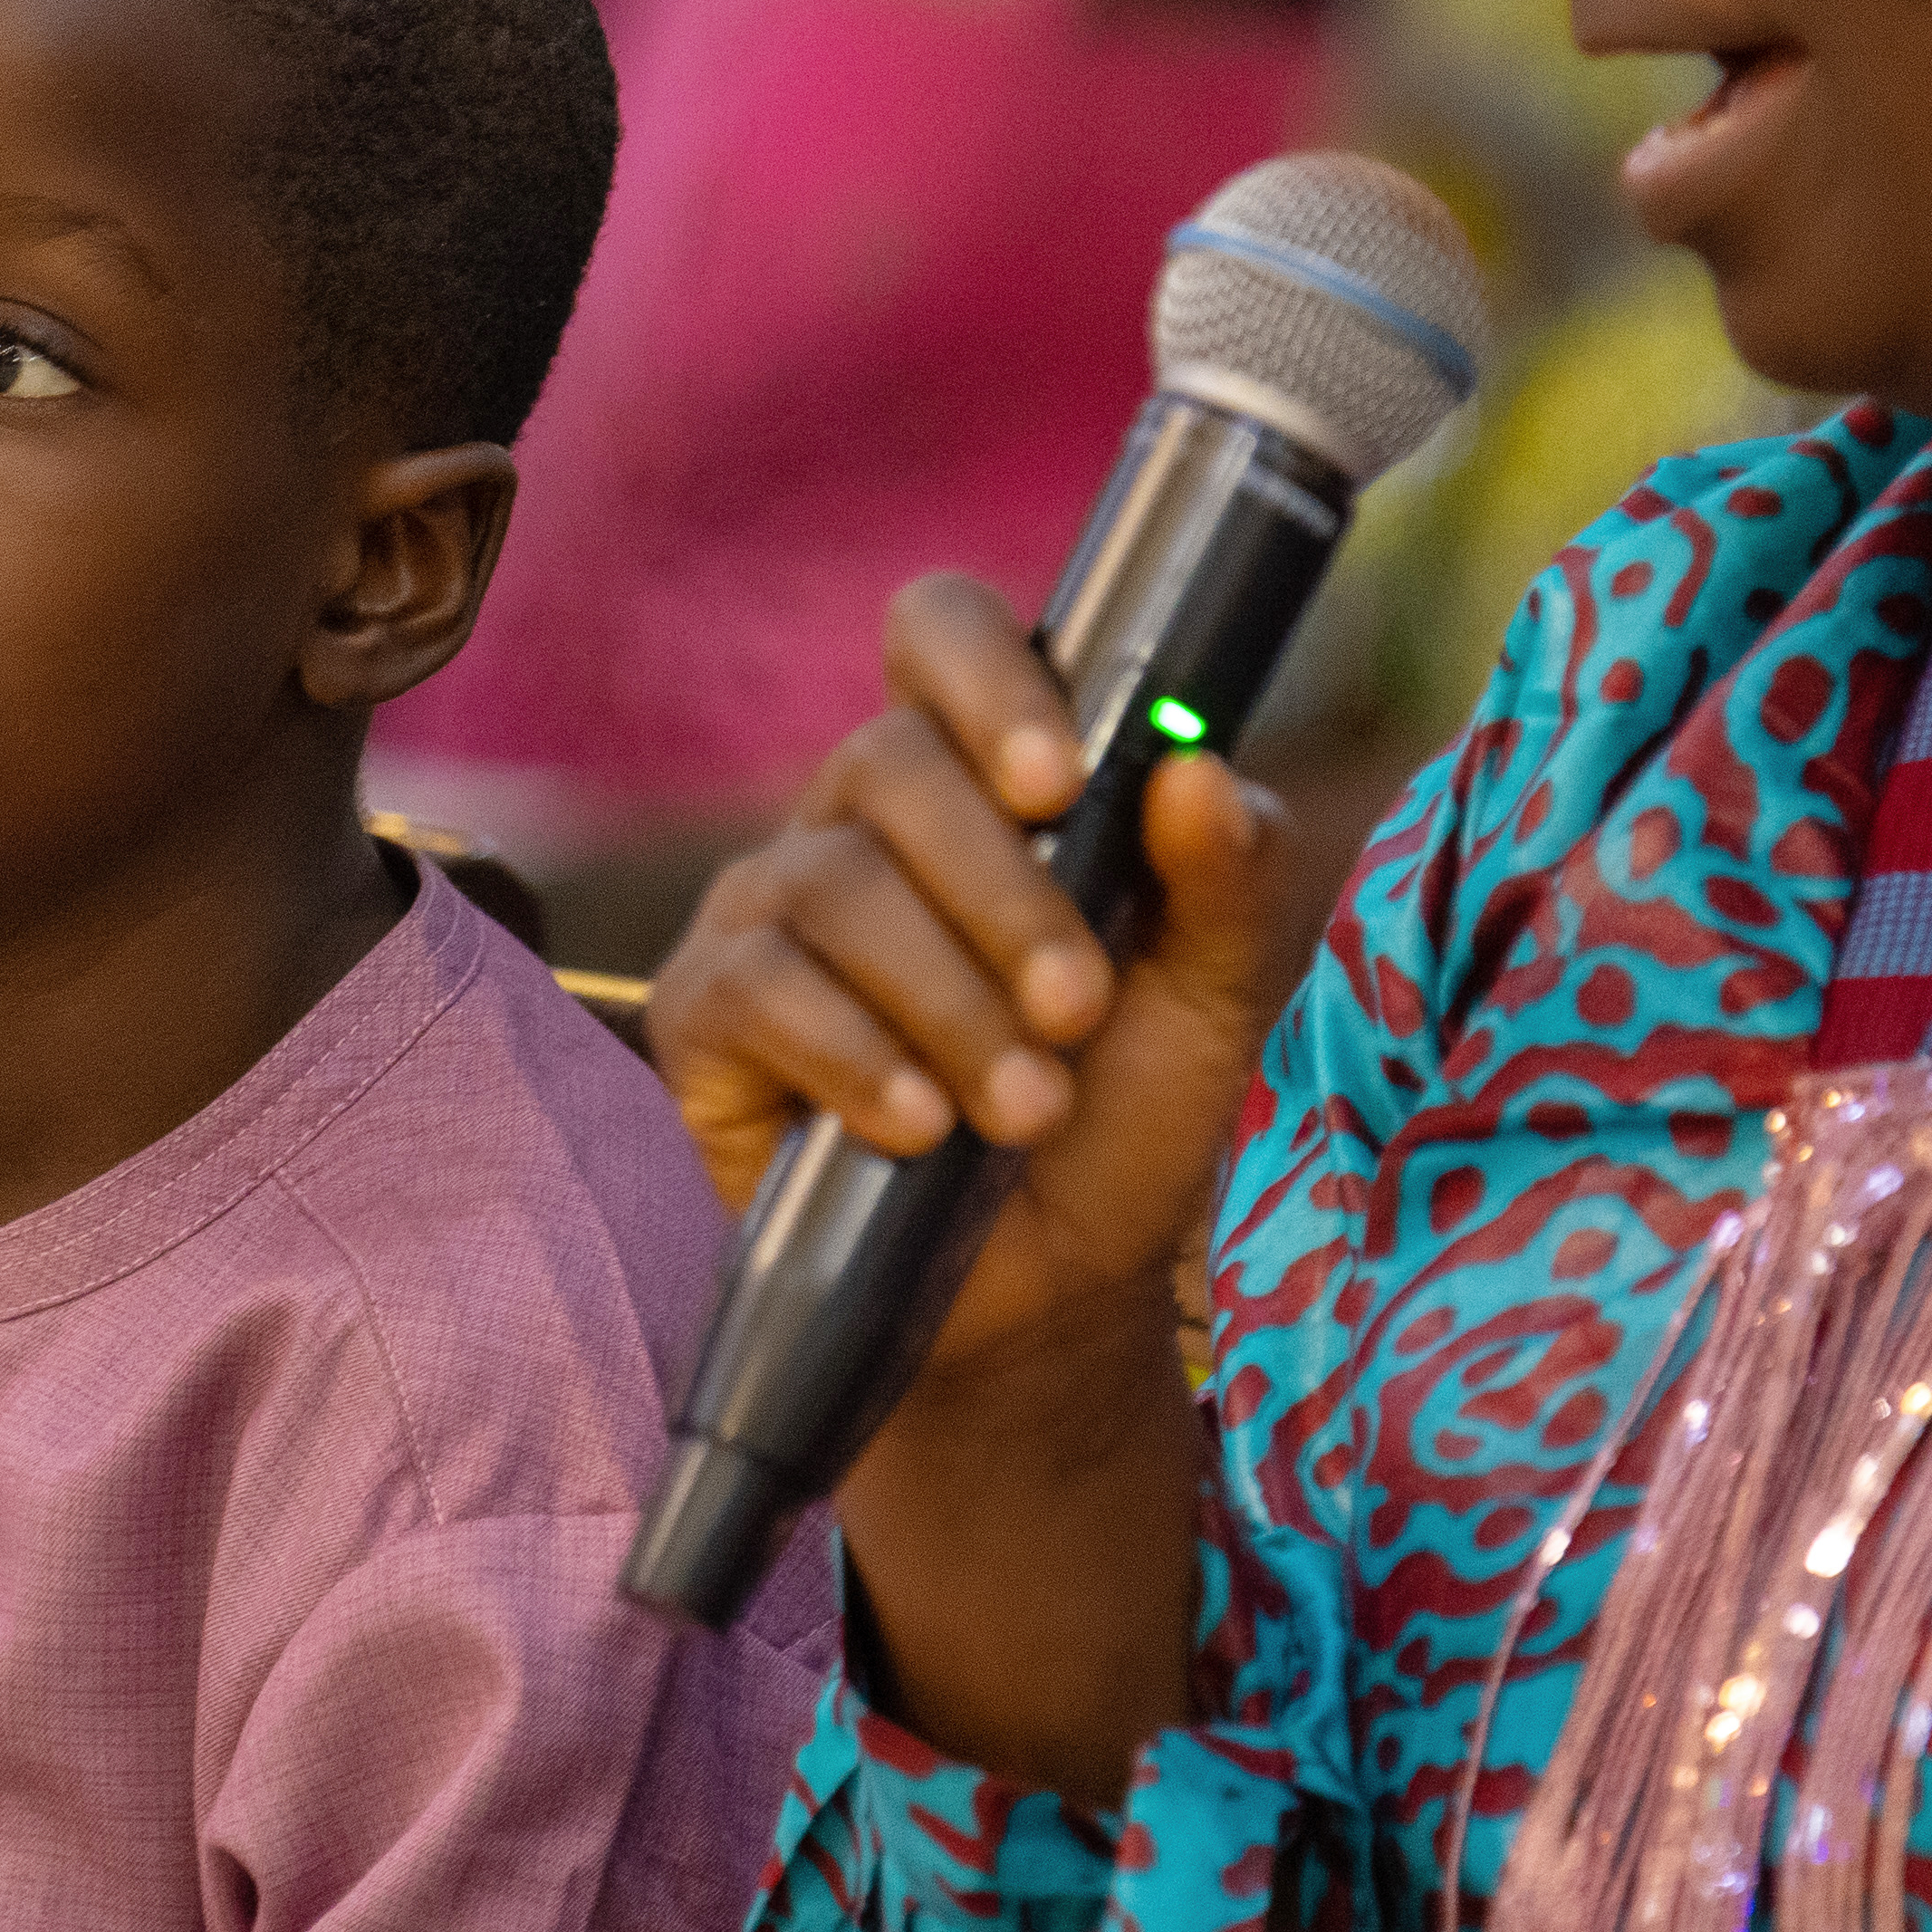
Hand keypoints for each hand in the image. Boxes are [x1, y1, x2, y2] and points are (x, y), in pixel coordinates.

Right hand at [649, 573, 1291, 1384]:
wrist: (1044, 1296)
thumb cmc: (1119, 1118)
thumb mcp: (1208, 1001)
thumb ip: (1227, 881)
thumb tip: (1200, 769)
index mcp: (977, 777)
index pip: (941, 634)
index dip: (989, 677)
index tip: (1062, 780)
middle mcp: (856, 819)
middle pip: (886, 761)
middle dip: (1000, 890)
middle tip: (1078, 1007)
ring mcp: (766, 909)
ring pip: (831, 884)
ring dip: (948, 1001)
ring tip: (1026, 1107)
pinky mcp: (704, 1015)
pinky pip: (758, 989)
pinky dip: (854, 1056)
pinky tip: (918, 1125)